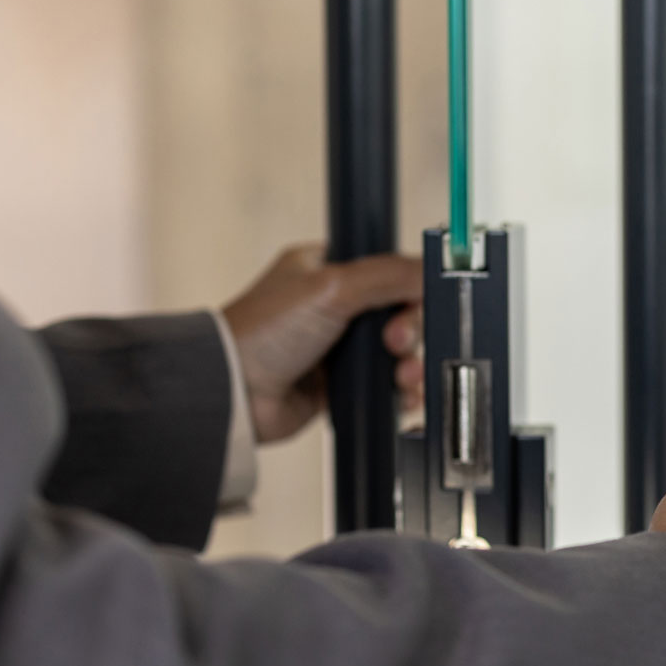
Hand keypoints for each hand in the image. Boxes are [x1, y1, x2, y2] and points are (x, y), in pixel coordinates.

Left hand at [220, 244, 422, 443]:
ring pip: (394, 353)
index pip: (387, 271)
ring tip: (401, 377)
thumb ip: (387, 275)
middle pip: (397, 314)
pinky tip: (402, 395)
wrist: (235, 391)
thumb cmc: (262, 332)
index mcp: (326, 269)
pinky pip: (382, 385)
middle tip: (395, 343)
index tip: (413, 304)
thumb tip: (430, 269)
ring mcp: (336, 347)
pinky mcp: (337, 385)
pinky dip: (398, 391)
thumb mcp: (332, 287)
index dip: (408, 289)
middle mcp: (332, 306)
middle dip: (408, 332)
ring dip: (408, 364)